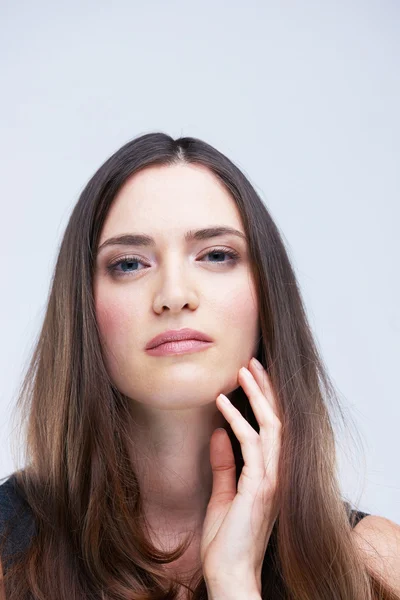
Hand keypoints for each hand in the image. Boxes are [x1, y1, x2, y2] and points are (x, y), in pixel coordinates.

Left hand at [200, 357, 281, 593]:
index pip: (273, 429)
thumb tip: (219, 432)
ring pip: (271, 426)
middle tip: (251, 363)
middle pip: (278, 420)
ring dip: (256, 396)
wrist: (229, 574)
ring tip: (242, 371)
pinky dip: (238, 420)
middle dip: (265, 389)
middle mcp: (277, 474)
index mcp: (271, 475)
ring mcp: (272, 480)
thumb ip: (224, 464)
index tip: (251, 377)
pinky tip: (223, 403)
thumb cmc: (227, 540)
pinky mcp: (260, 487)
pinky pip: (252, 444)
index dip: (264, 401)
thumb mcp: (223, 494)